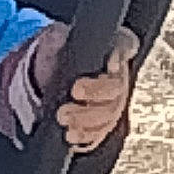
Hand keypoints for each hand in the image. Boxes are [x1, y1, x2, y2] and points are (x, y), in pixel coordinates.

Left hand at [29, 23, 138, 151]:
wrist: (47, 82)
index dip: (121, 55)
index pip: (126, 46)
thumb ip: (57, 39)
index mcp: (112, 50)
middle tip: (75, 90)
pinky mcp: (101, 124)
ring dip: (86, 117)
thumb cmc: (58, 57)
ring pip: (108, 114)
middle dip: (96, 91)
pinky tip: (70, 134)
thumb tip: (56, 37)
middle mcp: (118, 78)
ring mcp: (112, 103)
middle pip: (117, 87)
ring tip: (63, 116)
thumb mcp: (55, 42)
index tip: (109, 63)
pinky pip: (99, 133)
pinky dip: (84, 135)